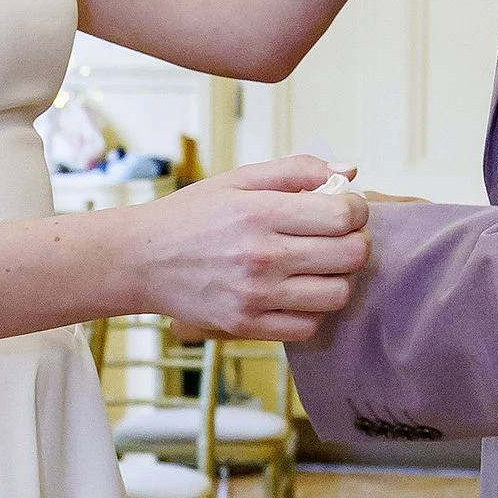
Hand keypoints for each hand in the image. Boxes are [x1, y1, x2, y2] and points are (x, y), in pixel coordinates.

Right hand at [128, 159, 368, 343]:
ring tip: (320, 266)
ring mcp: (255, 296)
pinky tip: (299, 292)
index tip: (345, 209)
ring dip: (339, 279)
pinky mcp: (246, 325)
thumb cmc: (190, 216)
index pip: (343, 216)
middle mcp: (261, 257)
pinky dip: (313, 310)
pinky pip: (308, 326)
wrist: (140, 260)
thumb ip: (295, 171)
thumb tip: (350, 172)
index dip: (356, 210)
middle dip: (355, 243)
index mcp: (260, 213)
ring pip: (337, 295)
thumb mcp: (237, 180)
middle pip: (350, 256)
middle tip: (339, 238)